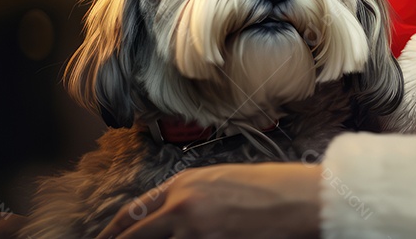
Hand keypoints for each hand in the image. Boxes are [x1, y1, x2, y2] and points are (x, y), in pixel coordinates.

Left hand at [97, 162, 321, 238]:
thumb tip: (168, 216)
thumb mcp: (222, 182)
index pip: (134, 212)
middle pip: (135, 236)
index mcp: (184, 184)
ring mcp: (196, 232)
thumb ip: (190, 197)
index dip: (113, 232)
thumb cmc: (271, 187)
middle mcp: (183, 207)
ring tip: (174, 238)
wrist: (301, 199)